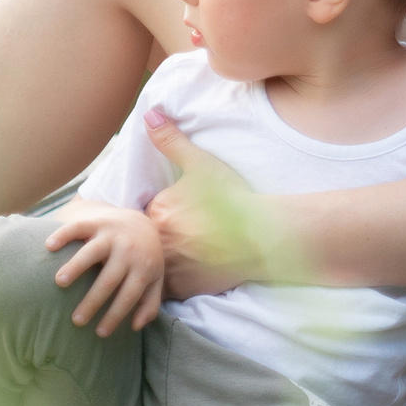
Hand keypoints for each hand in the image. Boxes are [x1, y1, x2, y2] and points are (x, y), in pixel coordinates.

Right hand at [45, 202, 164, 336]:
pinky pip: (78, 227)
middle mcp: (128, 250)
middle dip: (93, 301)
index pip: (129, 295)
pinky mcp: (96, 222)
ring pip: (92, 251)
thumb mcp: (154, 279)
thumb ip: (150, 303)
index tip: (100, 333)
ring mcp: (111, 234)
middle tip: (76, 320)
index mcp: (144, 267)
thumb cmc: (143, 259)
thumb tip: (136, 327)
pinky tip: (49, 247)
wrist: (140, 222)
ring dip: (76, 266)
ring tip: (59, 283)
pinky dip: (63, 235)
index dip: (116, 315)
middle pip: (109, 279)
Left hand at [145, 110, 273, 297]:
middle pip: (144, 244)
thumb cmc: (234, 198)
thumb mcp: (202, 164)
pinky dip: (170, 285)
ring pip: (150, 269)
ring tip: (176, 260)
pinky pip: (164, 291)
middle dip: (151, 243)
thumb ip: (172, 140)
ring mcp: (168, 267)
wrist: (264, 235)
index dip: (154, 219)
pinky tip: (183, 277)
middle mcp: (156, 241)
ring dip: (155, 267)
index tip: (169, 219)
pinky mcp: (182, 288)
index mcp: (156, 211)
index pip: (141, 217)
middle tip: (176, 240)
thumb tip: (148, 113)